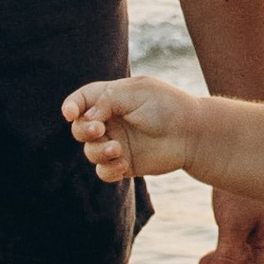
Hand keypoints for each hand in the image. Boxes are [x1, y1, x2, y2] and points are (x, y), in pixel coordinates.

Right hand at [62, 73, 204, 182]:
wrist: (192, 133)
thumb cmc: (166, 106)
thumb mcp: (135, 92)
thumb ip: (106, 100)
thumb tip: (85, 118)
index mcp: (111, 98)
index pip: (82, 100)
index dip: (71, 106)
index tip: (70, 114)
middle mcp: (111, 121)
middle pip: (80, 128)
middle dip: (84, 130)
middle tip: (99, 130)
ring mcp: (117, 143)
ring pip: (90, 151)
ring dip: (98, 151)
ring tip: (118, 150)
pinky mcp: (125, 163)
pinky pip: (103, 171)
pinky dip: (108, 170)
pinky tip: (122, 165)